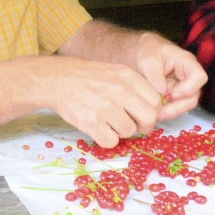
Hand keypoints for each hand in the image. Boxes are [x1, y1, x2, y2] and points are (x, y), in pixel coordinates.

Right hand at [48, 58, 162, 148]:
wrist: (58, 79)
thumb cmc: (90, 78)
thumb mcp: (116, 72)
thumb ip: (135, 88)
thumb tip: (152, 111)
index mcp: (128, 76)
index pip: (156, 101)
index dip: (152, 112)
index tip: (142, 115)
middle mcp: (119, 90)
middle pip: (149, 118)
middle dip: (143, 127)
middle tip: (133, 126)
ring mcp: (105, 106)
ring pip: (129, 131)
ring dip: (121, 132)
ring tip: (109, 123)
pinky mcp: (91, 122)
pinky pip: (111, 141)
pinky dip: (107, 139)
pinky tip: (99, 128)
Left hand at [131, 33, 207, 121]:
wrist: (137, 52)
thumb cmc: (145, 49)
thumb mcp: (147, 58)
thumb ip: (155, 74)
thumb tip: (163, 92)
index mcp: (186, 61)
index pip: (199, 76)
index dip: (188, 88)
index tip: (170, 94)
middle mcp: (188, 75)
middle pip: (194, 96)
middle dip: (178, 106)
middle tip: (159, 112)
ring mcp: (182, 87)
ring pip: (185, 105)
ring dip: (171, 112)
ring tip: (154, 114)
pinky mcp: (173, 96)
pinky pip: (175, 108)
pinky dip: (166, 113)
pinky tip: (153, 113)